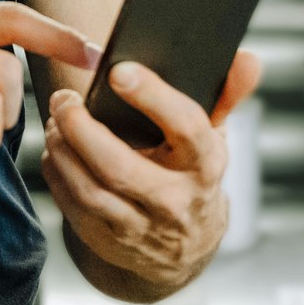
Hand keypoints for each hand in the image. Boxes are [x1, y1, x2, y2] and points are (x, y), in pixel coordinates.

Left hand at [41, 49, 262, 293]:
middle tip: (64, 98)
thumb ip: (226, 95)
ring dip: (63, 149)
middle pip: (121, 167)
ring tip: (56, 119)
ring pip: (90, 190)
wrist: (184, 246)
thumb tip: (248, 58)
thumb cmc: (191, 173)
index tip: (119, 71)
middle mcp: (175, 201)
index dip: (154, 97)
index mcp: (206, 166)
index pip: (187, 129)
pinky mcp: (108, 240)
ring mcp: (140, 226)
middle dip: (82, 128)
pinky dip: (56, 172)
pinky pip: (72, 205)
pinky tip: (55, 148)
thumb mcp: (212, 137)